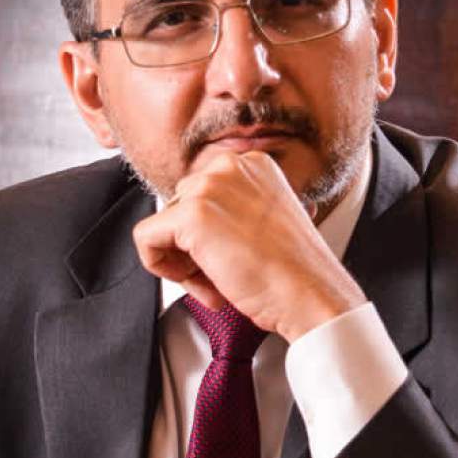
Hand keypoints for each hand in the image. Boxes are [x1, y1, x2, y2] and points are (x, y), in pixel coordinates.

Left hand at [131, 150, 367, 341]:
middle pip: (180, 208)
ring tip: (222, 284)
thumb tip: (212, 225)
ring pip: (163, 225)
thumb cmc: (299, 270)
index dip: (212, 235)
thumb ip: (239, 210)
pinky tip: (202, 284)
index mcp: (253, 163)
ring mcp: (209, 187)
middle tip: (225, 276)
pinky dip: (161, 268)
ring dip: (185, 263)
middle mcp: (229, 166)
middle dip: (195, 249)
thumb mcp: (270, 222)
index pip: (202, 195)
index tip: (235, 257)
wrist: (312, 294)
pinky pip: (145, 240)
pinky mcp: (190, 215)